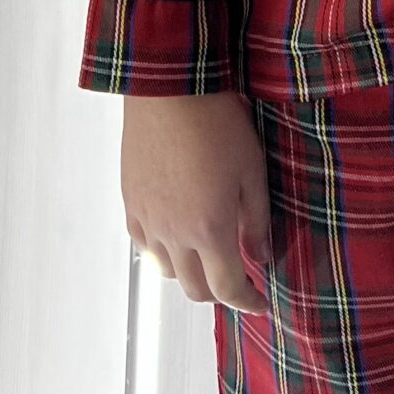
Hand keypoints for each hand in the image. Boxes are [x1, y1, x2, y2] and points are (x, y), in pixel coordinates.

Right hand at [120, 91, 272, 312]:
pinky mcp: (131, 203)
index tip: (262, 303)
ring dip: (190, 274)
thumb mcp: (252, 171)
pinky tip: (176, 236)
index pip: (228, 288)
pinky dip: (163, 253)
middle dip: (220, 293)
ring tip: (208, 257)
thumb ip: (257, 221)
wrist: (169, 90)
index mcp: (210, 229)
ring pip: (166, 272)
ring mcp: (148, 221)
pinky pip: (145, 246)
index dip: (248, 302)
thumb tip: (262, 257)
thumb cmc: (217, 124)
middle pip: (195, 289)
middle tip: (239, 281)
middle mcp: (174, 234)